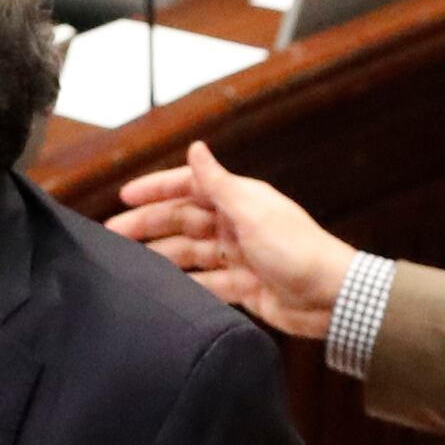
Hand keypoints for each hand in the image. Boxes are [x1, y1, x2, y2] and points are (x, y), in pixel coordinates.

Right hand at [107, 142, 357, 343]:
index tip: (124, 196)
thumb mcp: (252, 212)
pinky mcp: (244, 287)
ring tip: (128, 265)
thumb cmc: (298, 250)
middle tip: (112, 235)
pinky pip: (206, 283)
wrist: (331, 297)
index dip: (156, 189)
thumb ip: (219, 183)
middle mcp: (237, 225)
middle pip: (183, 221)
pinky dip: (186, 285)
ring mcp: (239, 256)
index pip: (189, 187)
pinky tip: (163, 290)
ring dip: (161, 256)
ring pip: (190, 253)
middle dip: (149, 225)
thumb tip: (196, 147)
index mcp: (240, 200)